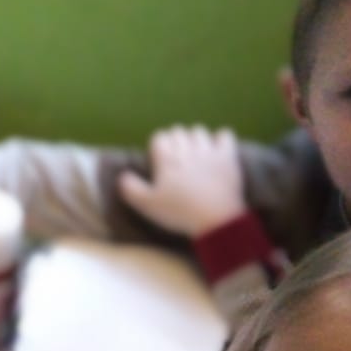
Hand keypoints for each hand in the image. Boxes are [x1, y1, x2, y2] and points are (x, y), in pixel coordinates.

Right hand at [116, 125, 246, 237]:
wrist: (215, 219)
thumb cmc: (179, 213)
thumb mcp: (147, 205)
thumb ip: (130, 189)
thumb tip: (122, 176)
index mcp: (166, 158)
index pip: (159, 137)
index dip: (158, 146)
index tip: (159, 159)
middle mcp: (186, 149)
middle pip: (178, 131)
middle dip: (175, 141)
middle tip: (176, 159)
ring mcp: (209, 150)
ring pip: (199, 131)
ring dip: (195, 139)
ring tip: (195, 154)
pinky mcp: (227, 156)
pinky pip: (224, 134)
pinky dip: (220, 139)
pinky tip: (217, 150)